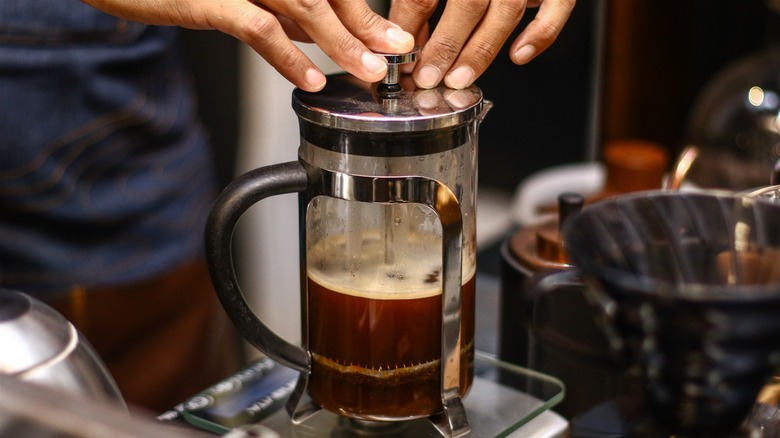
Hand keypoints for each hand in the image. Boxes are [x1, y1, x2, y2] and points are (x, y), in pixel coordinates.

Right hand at [81, 0, 414, 91]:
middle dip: (364, 25)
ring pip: (303, 4)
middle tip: (394, 55)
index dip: (363, 14)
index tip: (393, 40)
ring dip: (339, 40)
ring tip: (367, 71)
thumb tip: (324, 35)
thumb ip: (283, 13)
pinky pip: (256, 26)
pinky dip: (287, 55)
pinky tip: (310, 79)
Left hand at [389, 0, 575, 88]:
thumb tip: (407, 35)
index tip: (402, 56)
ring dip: (481, 50)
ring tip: (458, 79)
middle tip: (428, 77)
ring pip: (507, 10)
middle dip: (446, 46)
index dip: (410, 25)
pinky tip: (518, 56)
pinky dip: (541, 34)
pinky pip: (558, 5)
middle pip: (468, 2)